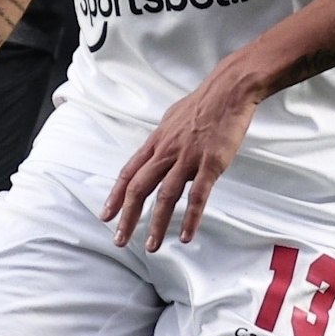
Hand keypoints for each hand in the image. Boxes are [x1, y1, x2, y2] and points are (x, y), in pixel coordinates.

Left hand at [101, 67, 260, 251]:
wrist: (228, 90)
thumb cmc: (202, 103)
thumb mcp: (172, 119)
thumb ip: (162, 140)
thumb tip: (155, 150)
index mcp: (157, 142)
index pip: (129, 173)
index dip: (115, 196)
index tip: (106, 215)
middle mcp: (166, 151)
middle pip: (139, 188)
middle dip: (127, 217)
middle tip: (119, 239)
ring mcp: (188, 158)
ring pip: (165, 196)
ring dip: (156, 224)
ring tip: (151, 246)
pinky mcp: (210, 164)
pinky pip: (198, 195)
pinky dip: (190, 217)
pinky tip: (186, 235)